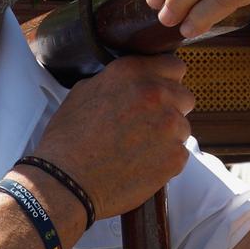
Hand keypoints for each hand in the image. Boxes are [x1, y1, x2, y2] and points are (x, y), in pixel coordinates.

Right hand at [34, 53, 194, 217]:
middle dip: (171, 108)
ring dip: (167, 136)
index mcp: (132, 72)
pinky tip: (141, 165)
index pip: (174, 66)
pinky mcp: (175, 156)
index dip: (167, 81)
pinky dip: (166, 160)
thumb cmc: (68, 139)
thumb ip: (116, 80)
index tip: (159, 93)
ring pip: (183, 127)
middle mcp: (156, 93)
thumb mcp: (83, 92)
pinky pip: (180, 153)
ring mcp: (169, 125)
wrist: (65, 182)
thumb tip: (133, 82)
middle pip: (184, 96)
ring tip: (139, 149)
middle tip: (148, 125)